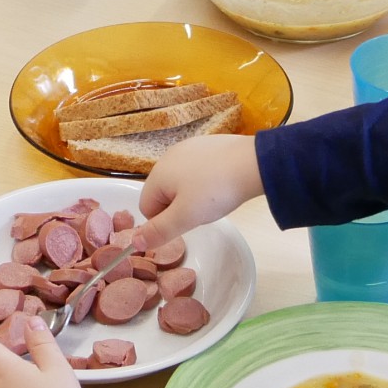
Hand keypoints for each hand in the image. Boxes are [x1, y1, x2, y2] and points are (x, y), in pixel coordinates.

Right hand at [135, 133, 263, 254]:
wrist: (253, 163)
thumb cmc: (215, 191)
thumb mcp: (185, 217)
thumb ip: (158, 231)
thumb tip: (133, 242)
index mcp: (158, 173)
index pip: (147, 208)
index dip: (164, 221)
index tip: (187, 221)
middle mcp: (168, 156)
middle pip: (163, 194)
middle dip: (178, 207)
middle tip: (202, 211)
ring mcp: (188, 147)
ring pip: (181, 182)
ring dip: (192, 195)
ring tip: (214, 198)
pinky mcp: (207, 144)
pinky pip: (197, 169)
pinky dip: (206, 180)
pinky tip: (221, 183)